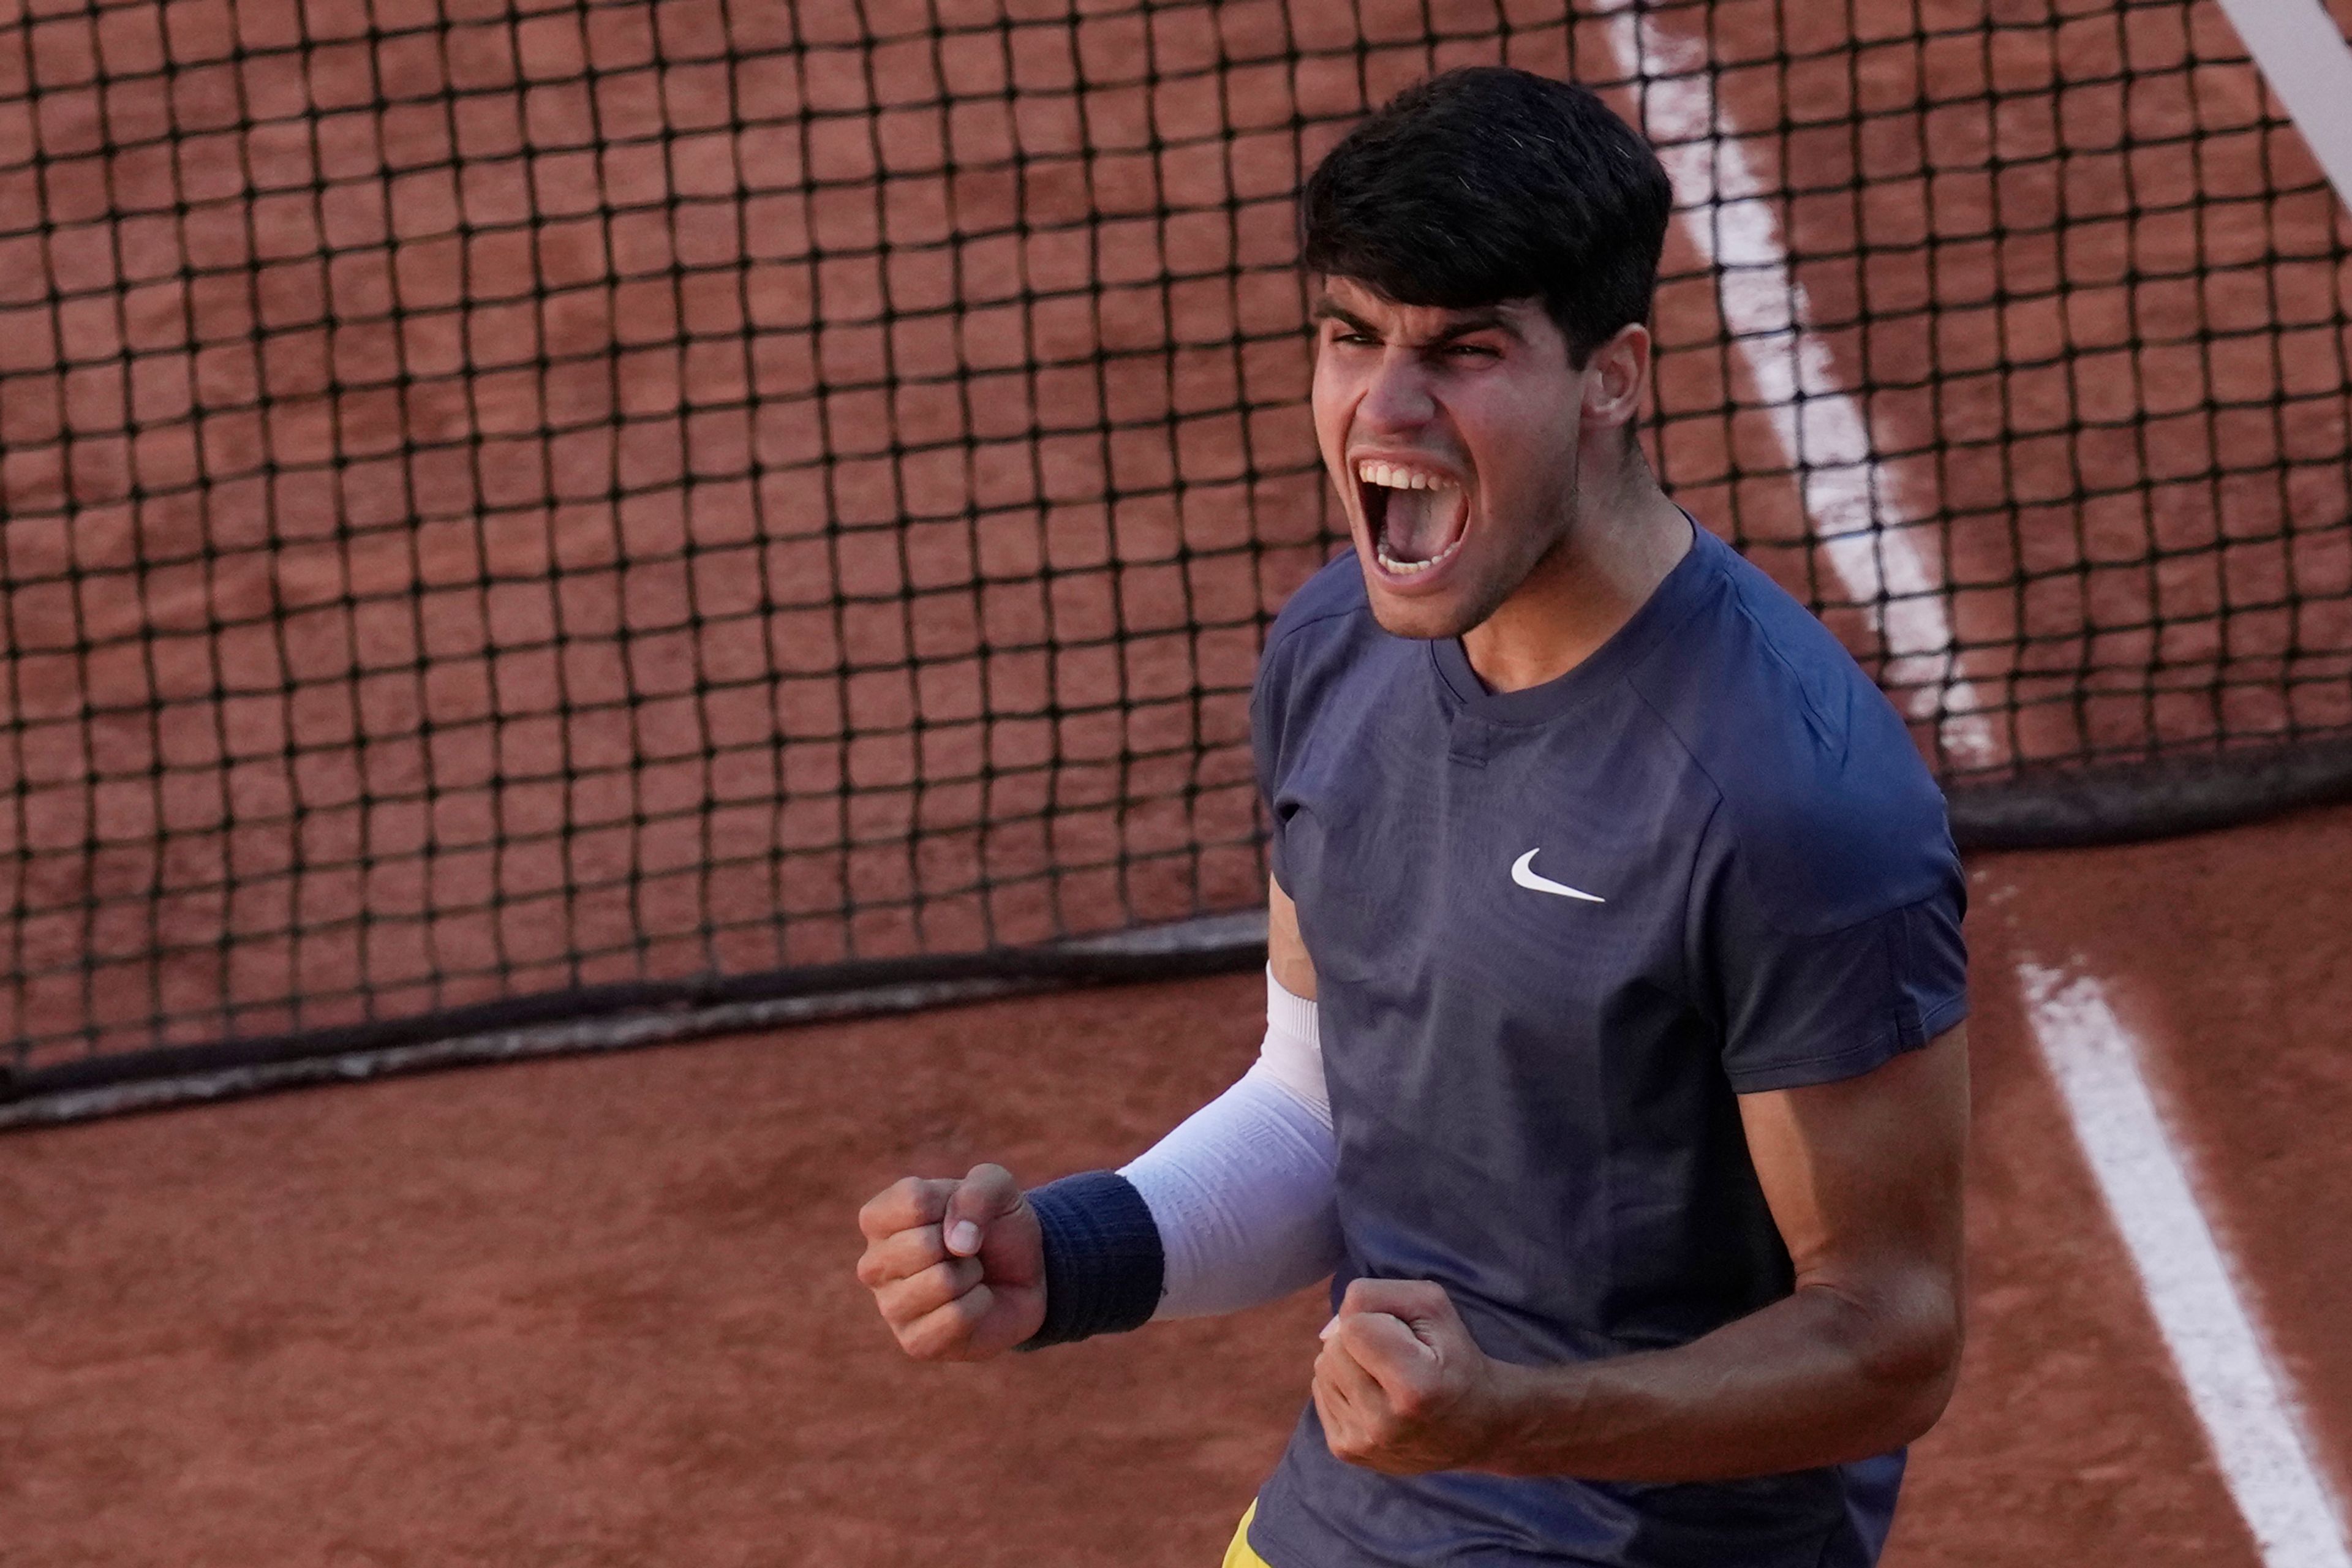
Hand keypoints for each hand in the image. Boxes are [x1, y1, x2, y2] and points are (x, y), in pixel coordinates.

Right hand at [855, 1162, 1046, 1359]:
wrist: (1024, 1273)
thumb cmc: (997, 1225)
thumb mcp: (996, 1186)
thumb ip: (978, 1191)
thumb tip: (958, 1242)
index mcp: (879, 1218)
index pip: (912, 1202)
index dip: (952, 1204)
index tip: (958, 1214)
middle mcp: (874, 1264)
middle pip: (923, 1245)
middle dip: (965, 1244)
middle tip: (967, 1251)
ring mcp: (890, 1307)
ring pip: (941, 1283)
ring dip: (972, 1275)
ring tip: (970, 1275)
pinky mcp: (914, 1343)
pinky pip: (956, 1318)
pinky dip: (980, 1304)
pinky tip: (974, 1302)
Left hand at [1312, 1278, 1510, 1474]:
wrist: (1476, 1427)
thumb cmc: (1455, 1358)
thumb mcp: (1433, 1308)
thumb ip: (1379, 1296)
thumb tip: (1334, 1324)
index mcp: (1414, 1388)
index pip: (1353, 1328)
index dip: (1377, 1320)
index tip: (1406, 1337)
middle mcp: (1384, 1424)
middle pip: (1333, 1349)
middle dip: (1359, 1340)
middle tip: (1396, 1356)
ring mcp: (1362, 1443)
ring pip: (1322, 1370)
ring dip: (1348, 1363)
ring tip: (1386, 1377)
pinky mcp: (1347, 1452)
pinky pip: (1321, 1394)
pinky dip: (1343, 1386)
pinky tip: (1375, 1396)